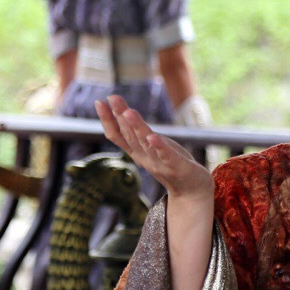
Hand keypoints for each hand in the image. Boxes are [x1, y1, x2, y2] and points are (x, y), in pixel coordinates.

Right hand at [95, 96, 211, 200]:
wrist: (191, 192)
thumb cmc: (170, 165)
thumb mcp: (150, 147)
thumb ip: (137, 134)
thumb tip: (123, 112)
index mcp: (137, 152)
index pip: (118, 135)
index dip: (108, 120)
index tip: (99, 102)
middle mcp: (144, 157)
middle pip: (130, 135)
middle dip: (120, 116)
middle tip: (112, 98)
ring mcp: (159, 163)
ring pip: (145, 143)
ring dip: (136, 127)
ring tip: (128, 112)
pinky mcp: (176, 166)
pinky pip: (166, 156)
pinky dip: (159, 146)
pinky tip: (153, 137)